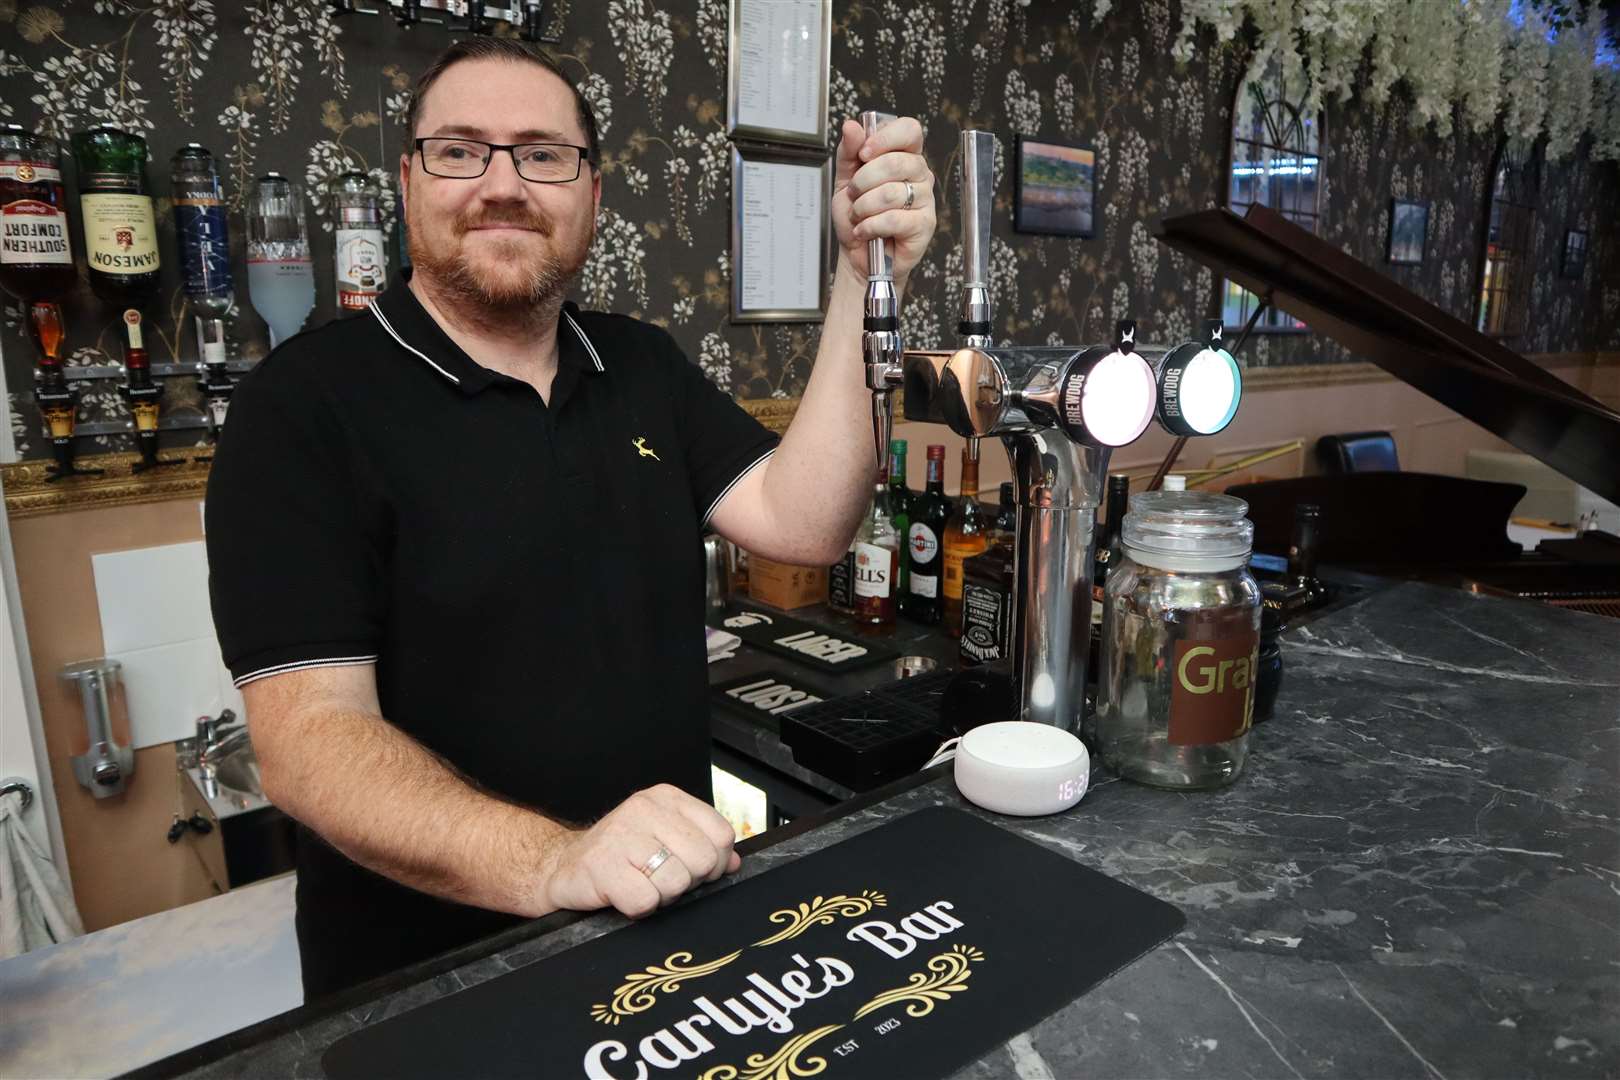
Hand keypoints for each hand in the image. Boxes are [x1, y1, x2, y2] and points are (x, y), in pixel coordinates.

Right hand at [539, 784, 740, 918]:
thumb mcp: (664, 838)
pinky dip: (638, 907)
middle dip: (688, 881)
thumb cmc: (619, 855)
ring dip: (662, 896)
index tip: (694, 870)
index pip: (721, 834)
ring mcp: (622, 836)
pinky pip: (646, 901)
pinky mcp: (603, 866)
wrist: (563, 866)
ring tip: (641, 885)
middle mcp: (644, 809)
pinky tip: (623, 894)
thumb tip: (734, 863)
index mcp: (666, 798)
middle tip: (662, 880)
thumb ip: (702, 845)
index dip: (715, 862)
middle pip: (704, 860)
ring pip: (677, 882)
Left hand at [831, 116, 936, 289]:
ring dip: (864, 207)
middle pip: (895, 162)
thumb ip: (848, 152)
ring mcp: (925, 199)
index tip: (863, 154)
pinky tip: (865, 230)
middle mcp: (919, 174)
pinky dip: (870, 226)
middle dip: (863, 181)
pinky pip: (894, 219)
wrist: (857, 254)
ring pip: (891, 193)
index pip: (909, 130)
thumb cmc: (856, 217)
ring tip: (859, 216)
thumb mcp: (844, 180)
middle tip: (854, 194)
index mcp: (903, 156)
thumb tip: (851, 126)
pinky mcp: (925, 225)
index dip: (885, 137)